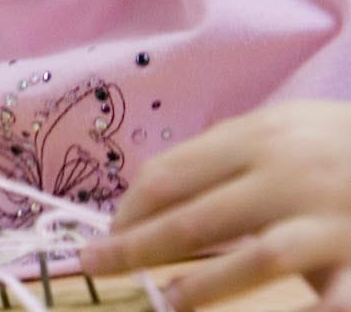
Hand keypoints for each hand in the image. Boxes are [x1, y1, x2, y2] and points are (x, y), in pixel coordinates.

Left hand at [80, 100, 350, 310]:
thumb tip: (159, 187)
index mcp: (259, 137)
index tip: (108, 231)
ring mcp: (328, 220)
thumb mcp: (286, 126)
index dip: (132, 207)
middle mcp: (287, 175)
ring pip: (254, 258)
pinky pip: (330, 299)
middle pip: (194, 216)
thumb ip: (230, 152)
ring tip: (166, 303)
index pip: (172, 174)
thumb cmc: (343, 141)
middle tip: (94, 265)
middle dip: (136, 246)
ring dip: (203, 286)